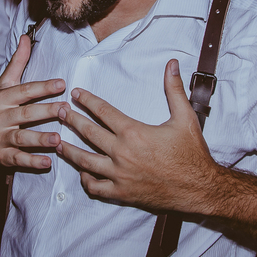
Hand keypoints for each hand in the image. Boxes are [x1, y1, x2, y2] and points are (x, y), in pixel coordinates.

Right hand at [0, 35, 66, 169]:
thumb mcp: (5, 84)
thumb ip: (17, 62)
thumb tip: (26, 37)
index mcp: (2, 98)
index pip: (24, 91)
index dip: (43, 87)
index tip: (62, 84)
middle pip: (25, 114)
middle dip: (46, 112)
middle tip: (66, 110)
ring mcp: (0, 138)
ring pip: (21, 138)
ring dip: (40, 139)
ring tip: (58, 138)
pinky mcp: (2, 156)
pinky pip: (18, 159)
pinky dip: (33, 162)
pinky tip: (48, 162)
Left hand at [55, 59, 219, 213]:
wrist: (200, 188)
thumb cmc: (192, 154)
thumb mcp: (185, 118)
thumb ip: (174, 89)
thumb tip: (172, 64)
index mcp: (133, 132)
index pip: (103, 111)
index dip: (87, 100)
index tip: (76, 93)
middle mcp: (122, 153)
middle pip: (88, 133)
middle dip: (71, 120)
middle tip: (59, 111)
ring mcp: (119, 175)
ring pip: (85, 161)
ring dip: (69, 150)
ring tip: (57, 141)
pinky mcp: (122, 193)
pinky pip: (96, 187)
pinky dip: (85, 180)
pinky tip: (81, 173)